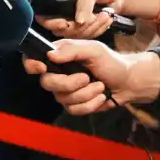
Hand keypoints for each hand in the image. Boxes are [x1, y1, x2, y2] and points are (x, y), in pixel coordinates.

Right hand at [23, 40, 159, 115]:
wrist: (128, 82)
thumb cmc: (111, 62)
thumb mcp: (94, 50)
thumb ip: (72, 50)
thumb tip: (50, 55)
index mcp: (59, 56)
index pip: (34, 60)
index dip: (32, 65)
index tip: (41, 68)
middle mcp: (58, 74)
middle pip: (47, 83)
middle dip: (69, 83)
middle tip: (87, 78)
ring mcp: (65, 91)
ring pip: (63, 99)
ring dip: (86, 94)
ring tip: (100, 86)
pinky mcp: (74, 105)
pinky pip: (74, 110)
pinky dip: (91, 104)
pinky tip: (101, 97)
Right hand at [44, 0, 159, 38]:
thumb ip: (85, 4)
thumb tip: (78, 22)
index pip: (46, 16)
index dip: (53, 23)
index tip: (66, 24)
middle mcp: (62, 11)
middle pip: (61, 31)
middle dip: (80, 27)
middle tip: (95, 16)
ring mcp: (73, 21)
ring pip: (76, 36)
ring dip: (93, 27)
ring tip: (106, 14)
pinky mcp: (84, 28)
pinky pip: (87, 37)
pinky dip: (99, 30)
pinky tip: (107, 19)